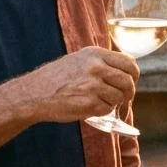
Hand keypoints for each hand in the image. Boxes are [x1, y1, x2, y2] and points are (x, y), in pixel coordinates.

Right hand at [18, 46, 139, 123]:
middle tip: (123, 97)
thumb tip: (126, 69)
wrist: (34, 93)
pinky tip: (89, 107)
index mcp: (95, 54)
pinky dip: (102, 111)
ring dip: (113, 102)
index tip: (130, 81)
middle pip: (128, 82)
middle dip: (128, 92)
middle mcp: (96, 67)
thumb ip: (101, 62)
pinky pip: (108, 110)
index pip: (128, 63)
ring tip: (98, 101)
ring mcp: (93, 86)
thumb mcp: (78, 60)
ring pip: (119, 97)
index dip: (133, 75)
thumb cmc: (56, 78)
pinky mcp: (90, 104)